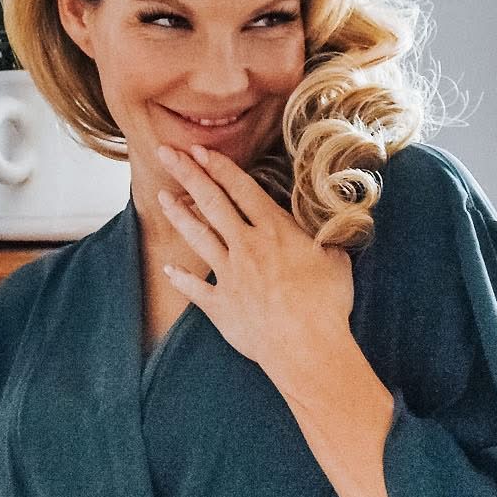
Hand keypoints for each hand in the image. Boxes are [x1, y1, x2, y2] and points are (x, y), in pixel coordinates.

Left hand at [154, 141, 354, 400]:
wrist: (306, 346)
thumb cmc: (327, 303)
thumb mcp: (336, 259)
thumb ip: (324, 237)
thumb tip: (330, 224)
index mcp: (275, 230)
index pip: (242, 189)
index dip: (219, 167)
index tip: (200, 150)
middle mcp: (246, 246)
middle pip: (211, 203)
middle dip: (188, 174)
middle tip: (167, 153)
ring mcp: (229, 275)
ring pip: (197, 237)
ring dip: (178, 215)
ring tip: (161, 197)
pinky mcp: (221, 305)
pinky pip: (195, 288)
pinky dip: (180, 278)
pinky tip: (168, 269)